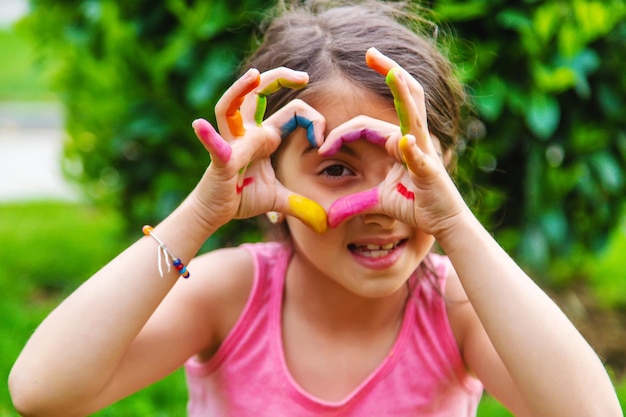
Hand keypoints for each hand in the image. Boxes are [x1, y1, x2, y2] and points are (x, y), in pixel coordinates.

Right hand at [191, 67, 328, 232]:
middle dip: (279, 78)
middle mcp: (247, 134)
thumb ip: (301, 203)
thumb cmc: (242, 197)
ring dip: (239, 90)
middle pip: (257, 94)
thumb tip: (322, 220)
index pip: (291, 112)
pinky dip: (207, 137)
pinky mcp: (220, 163)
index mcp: (265, 137)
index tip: (322, 141)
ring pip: (229, 108)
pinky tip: (199, 125)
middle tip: (304, 77)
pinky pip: (214, 148)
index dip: (311, 120)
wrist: (216, 212)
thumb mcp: (279, 199)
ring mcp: (231, 144)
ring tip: (254, 75)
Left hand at [324, 48, 467, 236]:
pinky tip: (405, 143)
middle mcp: (412, 139)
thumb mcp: (377, 202)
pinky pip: (421, 158)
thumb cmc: (415, 206)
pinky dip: (413, 151)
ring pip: (414, 115)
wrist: (442, 224)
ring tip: (392, 72)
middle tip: (370, 51)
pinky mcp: (431, 173)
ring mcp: (424, 152)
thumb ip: (354, 203)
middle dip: (388, 71)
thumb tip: (329, 216)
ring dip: (403, 93)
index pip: (365, 124)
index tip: (322, 149)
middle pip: (402, 97)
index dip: (341, 134)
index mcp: (396, 143)